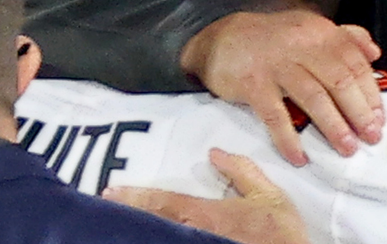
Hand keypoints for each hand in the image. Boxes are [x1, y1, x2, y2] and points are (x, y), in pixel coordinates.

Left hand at [103, 148, 308, 243]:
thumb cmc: (282, 237)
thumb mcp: (271, 199)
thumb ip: (243, 173)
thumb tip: (215, 153)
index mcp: (206, 215)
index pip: (163, 201)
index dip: (135, 195)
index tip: (110, 191)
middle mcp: (194, 234)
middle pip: (152, 221)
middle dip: (128, 211)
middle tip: (104, 204)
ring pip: (160, 234)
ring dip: (139, 226)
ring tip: (114, 220)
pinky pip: (171, 243)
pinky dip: (154, 237)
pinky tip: (143, 234)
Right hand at [180, 9, 382, 164]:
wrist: (216, 41)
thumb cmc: (268, 41)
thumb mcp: (305, 28)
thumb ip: (341, 37)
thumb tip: (374, 53)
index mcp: (317, 31)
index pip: (354, 63)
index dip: (370, 94)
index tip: (378, 118)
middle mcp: (298, 44)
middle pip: (339, 80)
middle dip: (358, 113)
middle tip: (369, 138)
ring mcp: (274, 64)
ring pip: (313, 97)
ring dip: (333, 127)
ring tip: (346, 149)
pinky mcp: (251, 83)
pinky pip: (275, 115)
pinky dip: (288, 139)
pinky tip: (299, 156)